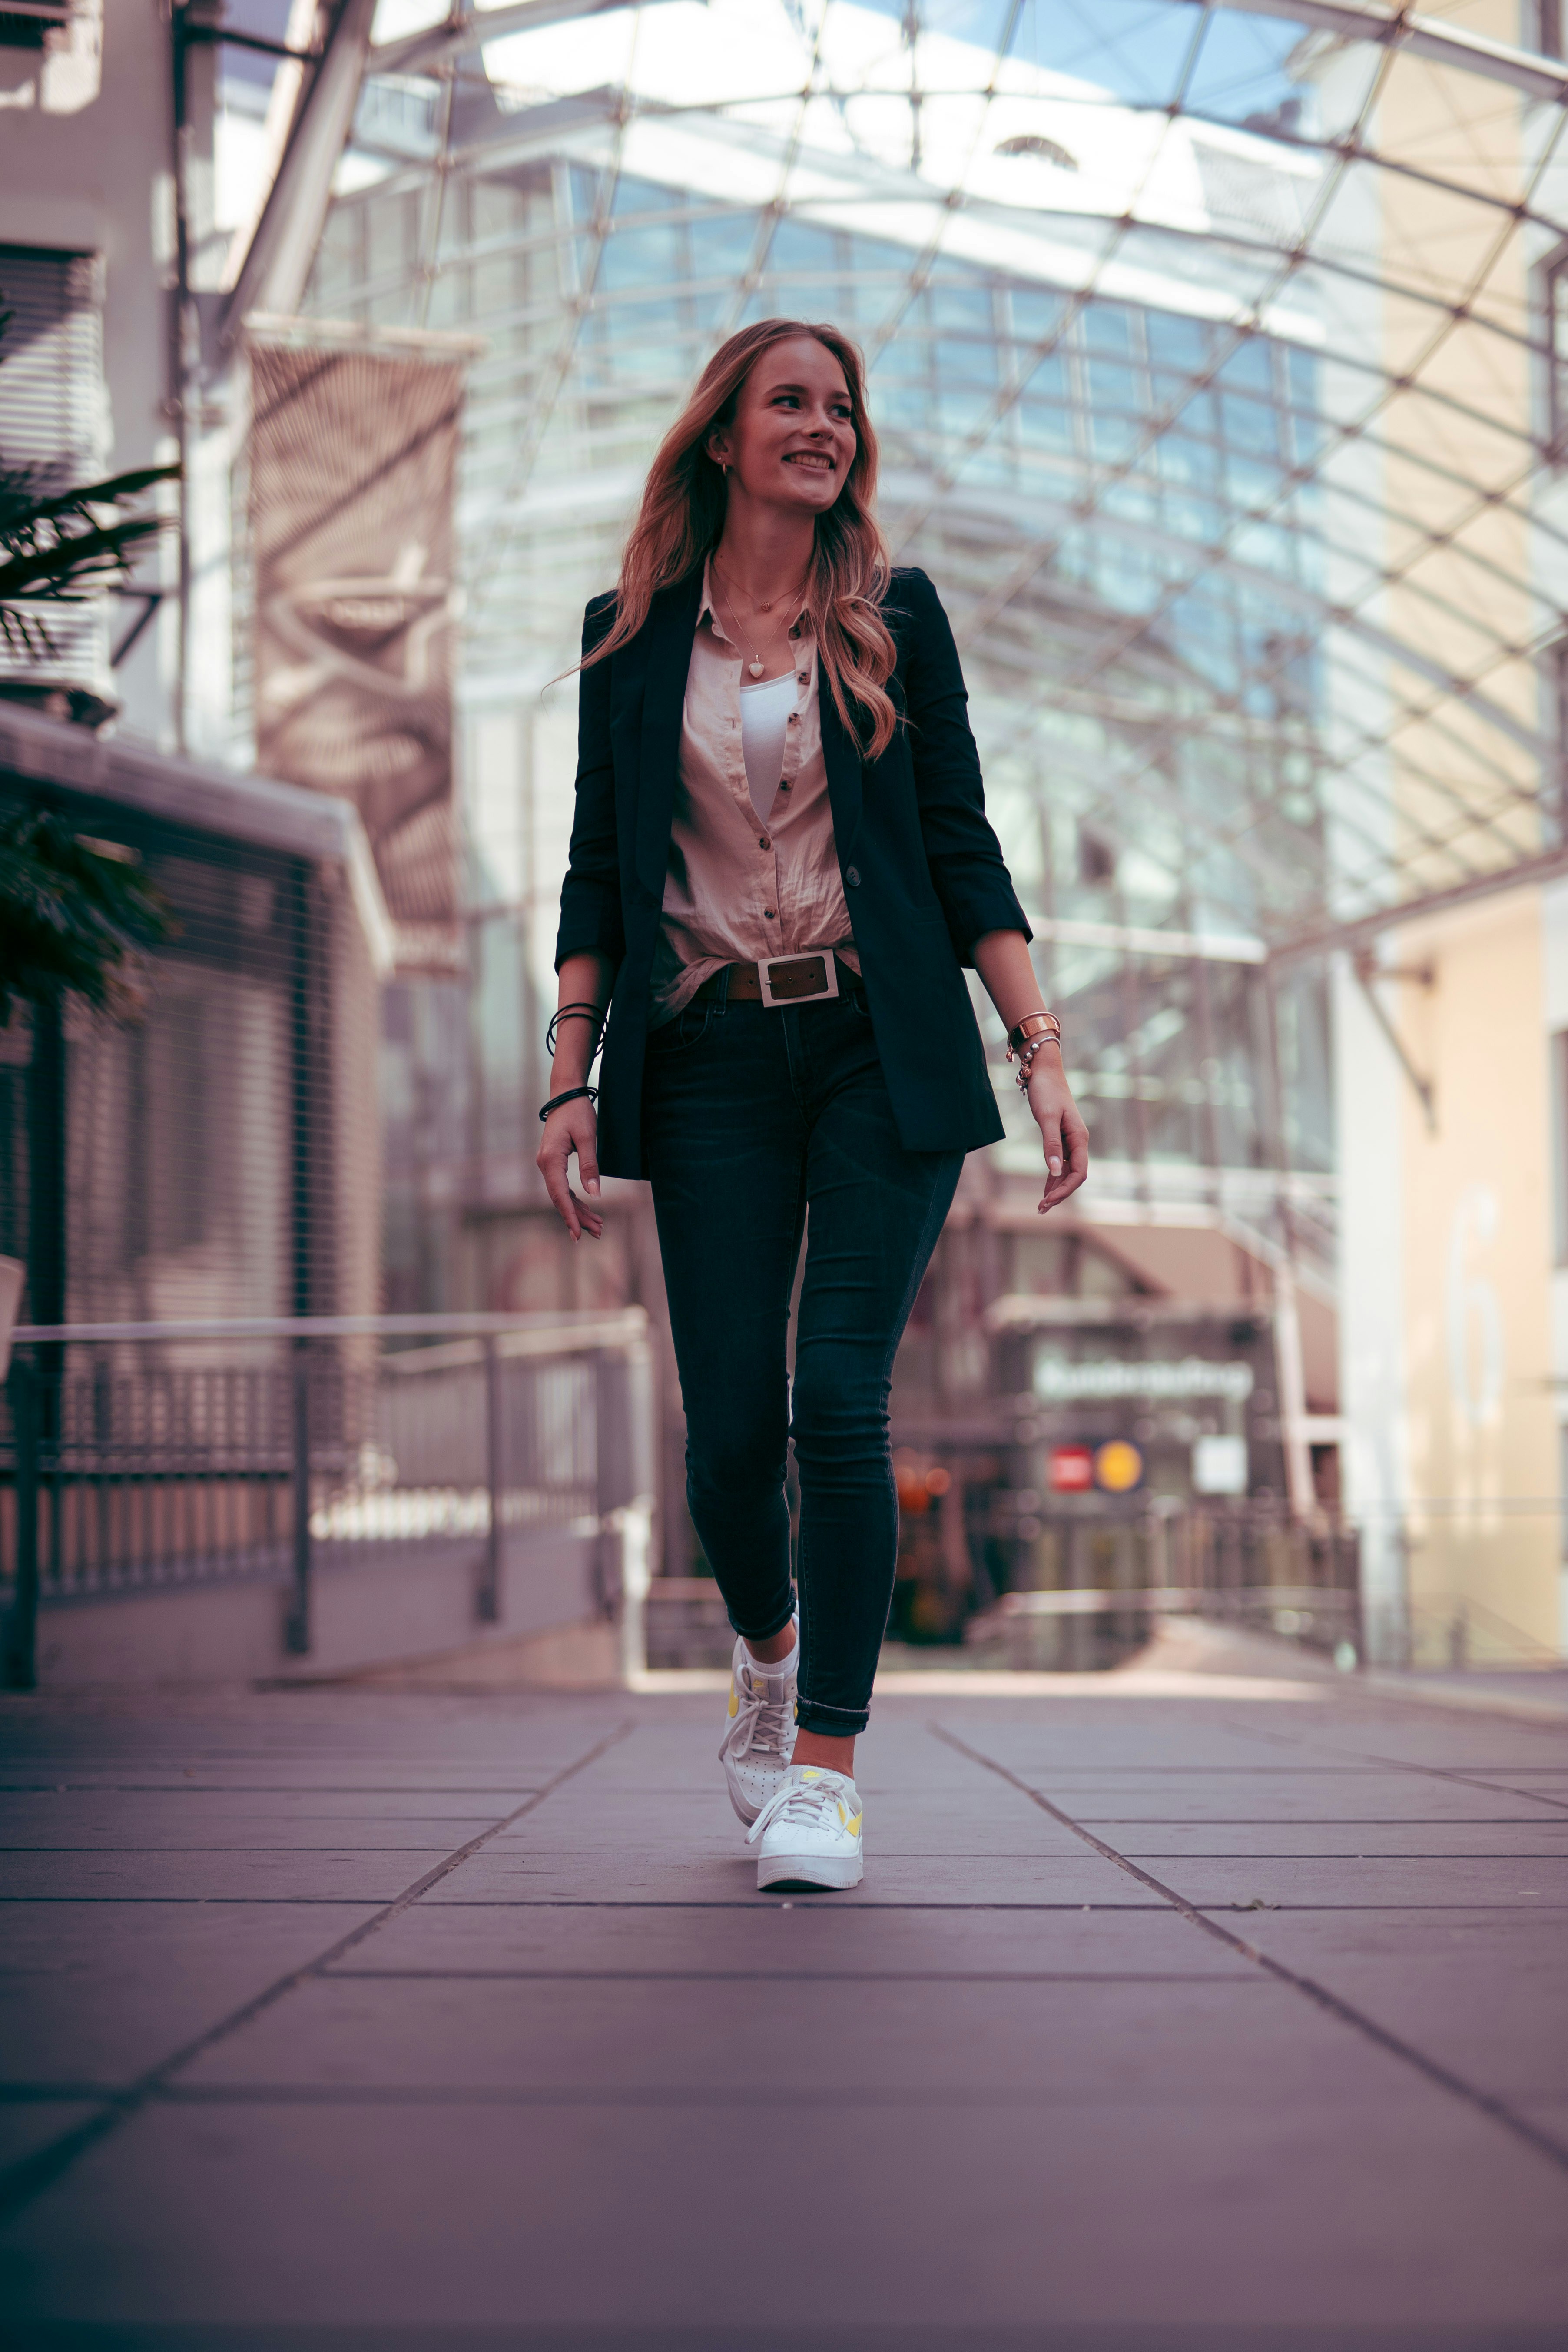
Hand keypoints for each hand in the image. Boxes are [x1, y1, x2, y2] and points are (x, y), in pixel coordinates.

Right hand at [536, 1096, 602, 1241]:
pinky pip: (563, 1186)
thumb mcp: (587, 1138)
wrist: (566, 1094)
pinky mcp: (554, 1162)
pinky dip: (576, 1199)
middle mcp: (545, 1164)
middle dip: (578, 1217)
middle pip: (560, 1198)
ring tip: (598, 1226)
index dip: (569, 1216)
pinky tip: (588, 1209)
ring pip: (562, 1194)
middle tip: (599, 1232)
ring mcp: (548, 1164)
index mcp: (550, 1160)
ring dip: (579, 1210)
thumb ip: (590, 1166)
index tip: (578, 1234)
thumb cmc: (577, 1112)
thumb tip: (595, 1195)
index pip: (559, 1195)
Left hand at [1025, 1048, 1088, 1213]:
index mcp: (1080, 1138)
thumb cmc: (1046, 1091)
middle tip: (1041, 1209)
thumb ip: (1051, 1144)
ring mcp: (1070, 1140)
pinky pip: (1060, 1163)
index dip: (1065, 1190)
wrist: (1044, 1070)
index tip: (1047, 1201)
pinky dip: (1053, 1177)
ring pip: (1067, 1171)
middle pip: (1074, 1176)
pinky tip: (1045, 1188)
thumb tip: (1055, 1172)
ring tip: (1041, 1205)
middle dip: (1060, 1194)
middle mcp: (1078, 1141)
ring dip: (1056, 1188)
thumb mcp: (1047, 1118)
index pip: (1078, 1173)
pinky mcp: (1061, 1137)